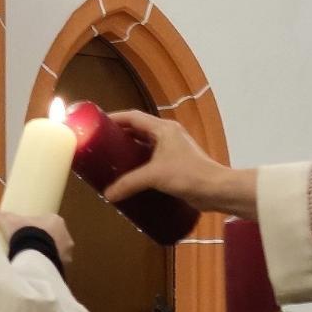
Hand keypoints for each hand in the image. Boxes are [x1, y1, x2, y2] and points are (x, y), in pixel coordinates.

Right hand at [0, 210, 75, 264]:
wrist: (33, 256)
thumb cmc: (23, 234)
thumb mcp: (7, 221)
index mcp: (56, 221)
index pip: (46, 223)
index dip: (35, 227)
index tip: (23, 234)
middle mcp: (66, 236)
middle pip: (53, 239)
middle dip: (41, 243)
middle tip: (26, 249)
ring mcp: (67, 254)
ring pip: (55, 254)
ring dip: (45, 257)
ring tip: (29, 263)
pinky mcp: (65, 268)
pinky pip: (55, 268)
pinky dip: (46, 269)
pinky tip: (35, 272)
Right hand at [103, 111, 257, 218]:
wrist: (216, 189)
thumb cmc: (188, 175)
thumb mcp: (154, 176)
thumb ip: (129, 183)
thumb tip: (107, 194)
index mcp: (163, 128)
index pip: (133, 117)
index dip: (114, 118)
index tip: (96, 125)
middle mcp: (168, 134)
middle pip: (138, 130)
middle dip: (119, 136)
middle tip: (100, 145)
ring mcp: (174, 149)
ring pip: (146, 145)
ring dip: (130, 151)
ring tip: (111, 161)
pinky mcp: (177, 163)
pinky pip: (153, 159)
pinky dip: (140, 164)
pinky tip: (130, 175)